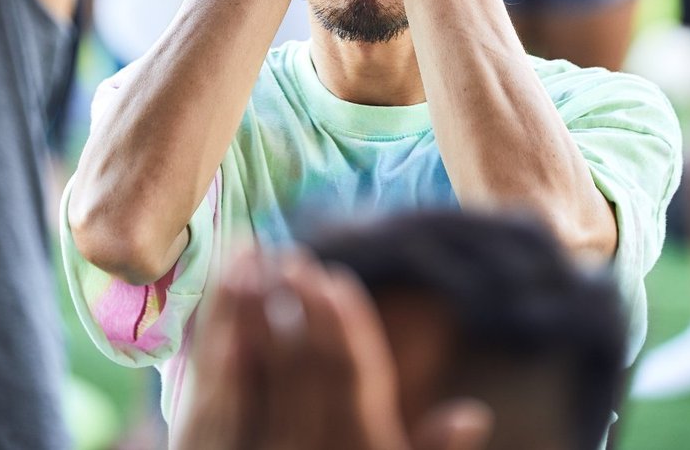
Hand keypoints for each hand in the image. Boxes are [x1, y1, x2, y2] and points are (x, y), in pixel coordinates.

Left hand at [174, 252, 494, 449]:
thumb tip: (474, 414)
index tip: (337, 279)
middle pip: (302, 366)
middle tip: (294, 259)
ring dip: (251, 315)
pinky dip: (215, 346)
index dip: (345, 326)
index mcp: (357, 445)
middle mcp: (309, 446)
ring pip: (255, 371)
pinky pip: (218, 392)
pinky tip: (218, 312)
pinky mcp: (220, 446)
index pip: (351, 376)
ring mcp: (264, 446)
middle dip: (297, 309)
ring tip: (252, 265)